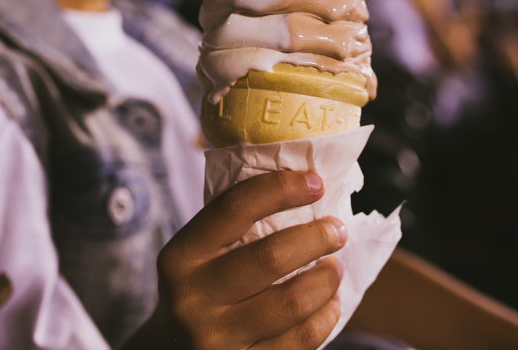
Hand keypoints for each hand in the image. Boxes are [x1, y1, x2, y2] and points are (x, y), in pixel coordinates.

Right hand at [130, 171, 346, 349]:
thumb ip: (235, 227)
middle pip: (272, 256)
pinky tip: (329, 304)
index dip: (281, 189)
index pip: (235, 208)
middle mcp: (192, 299)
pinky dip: (325, 317)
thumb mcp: (199, 256)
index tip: (315, 184)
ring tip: (334, 268)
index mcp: (181, 256)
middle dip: (317, 237)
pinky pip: (301, 340)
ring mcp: (214, 339)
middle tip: (336, 230)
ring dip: (326, 279)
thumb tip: (305, 186)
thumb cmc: (201, 291)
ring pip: (293, 301)